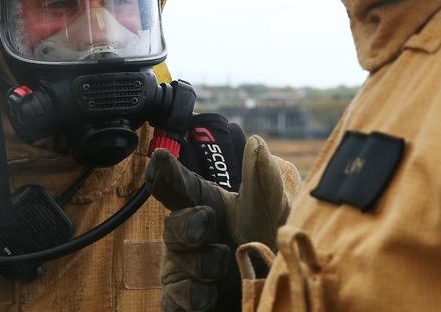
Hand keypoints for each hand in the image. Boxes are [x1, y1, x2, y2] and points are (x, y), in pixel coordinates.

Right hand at [146, 136, 290, 311]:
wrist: (281, 291)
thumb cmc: (272, 244)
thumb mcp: (276, 213)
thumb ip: (265, 182)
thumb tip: (256, 143)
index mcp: (208, 205)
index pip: (179, 186)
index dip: (165, 172)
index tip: (159, 159)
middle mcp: (192, 236)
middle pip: (173, 226)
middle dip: (187, 223)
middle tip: (207, 220)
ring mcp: (186, 269)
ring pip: (175, 263)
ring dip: (201, 263)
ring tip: (226, 262)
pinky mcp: (186, 301)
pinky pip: (174, 298)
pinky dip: (193, 295)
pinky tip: (210, 292)